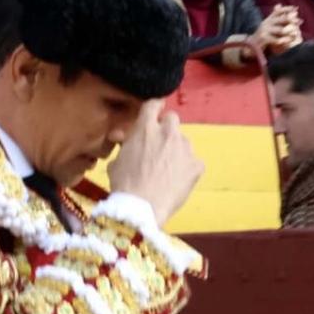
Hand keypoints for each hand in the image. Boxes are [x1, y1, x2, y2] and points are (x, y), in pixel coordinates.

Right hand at [107, 98, 203, 226]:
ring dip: (176, 149)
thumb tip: (124, 138)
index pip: (153, 104)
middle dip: (166, 128)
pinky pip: (192, 161)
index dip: (153, 108)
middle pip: (172, 118)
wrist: (142, 208)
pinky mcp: (197, 165)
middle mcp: (168, 132)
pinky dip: (186, 168)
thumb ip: (124, 145)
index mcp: (145, 128)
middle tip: (158, 144)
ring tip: (166, 169)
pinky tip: (176, 181)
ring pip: (183, 141)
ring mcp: (185, 148)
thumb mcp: (116, 161)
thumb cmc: (124, 185)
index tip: (154, 113)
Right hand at [252, 5, 301, 53]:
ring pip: (281, 30)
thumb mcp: (270, 25)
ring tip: (297, 33)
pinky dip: (285, 41)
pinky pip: (277, 40)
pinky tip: (290, 41)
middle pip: (282, 19)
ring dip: (291, 32)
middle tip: (300, 21)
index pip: (278, 11)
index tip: (296, 9)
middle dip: (292, 20)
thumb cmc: (264, 35)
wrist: (251, 45)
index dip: (287, 9)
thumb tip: (290, 8)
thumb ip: (280, 17)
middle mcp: (266, 23)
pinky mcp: (263, 38)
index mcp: (268, 19)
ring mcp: (264, 30)